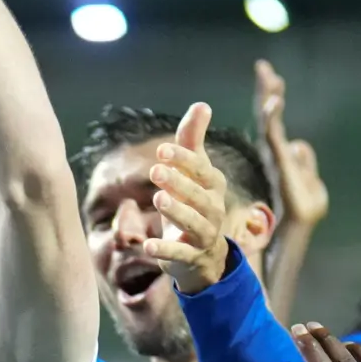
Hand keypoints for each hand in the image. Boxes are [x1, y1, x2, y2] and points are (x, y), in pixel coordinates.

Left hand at [138, 102, 233, 294]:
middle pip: (198, 195)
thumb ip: (192, 141)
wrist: (202, 252)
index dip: (184, 159)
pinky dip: (165, 251)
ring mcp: (204, 234)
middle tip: (155, 170)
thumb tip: (202, 105)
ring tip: (158, 199)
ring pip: (193, 222)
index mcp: (213, 186)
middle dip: (179, 182)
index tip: (161, 149)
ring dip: (176, 211)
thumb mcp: (192, 173)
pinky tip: (147, 246)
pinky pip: (180, 253)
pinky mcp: (191, 256)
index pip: (201, 169)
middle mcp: (213, 209)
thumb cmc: (192, 202)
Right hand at [254, 60, 328, 228]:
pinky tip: (272, 102)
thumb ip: (306, 162)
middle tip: (263, 66)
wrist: (299, 227)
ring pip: (269, 123)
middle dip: (266, 90)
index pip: (274, 121)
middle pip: (268, 116)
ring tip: (268, 77)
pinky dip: (271, 117)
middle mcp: (274, 152)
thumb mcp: (312, 181)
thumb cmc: (304, 209)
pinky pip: (272, 135)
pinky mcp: (278, 163)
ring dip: (268, 99)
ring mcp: (275, 157)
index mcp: (281, 154)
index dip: (271, 98)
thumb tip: (299, 144)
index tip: (270, 74)